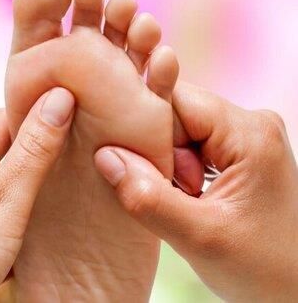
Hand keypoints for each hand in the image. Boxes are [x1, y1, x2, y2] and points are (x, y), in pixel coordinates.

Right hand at [93, 82, 297, 301]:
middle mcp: (251, 123)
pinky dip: (178, 172)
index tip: (138, 169)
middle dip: (157, 152)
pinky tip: (186, 199)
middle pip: (174, 113)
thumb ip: (148, 197)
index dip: (144, 129)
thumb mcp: (199, 237)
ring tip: (184, 203)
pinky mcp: (239, 154)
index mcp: (250, 132)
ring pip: (178, 132)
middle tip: (173, 195)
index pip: (173, 100)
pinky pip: (190, 146)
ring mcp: (246, 138)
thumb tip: (103, 157)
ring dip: (167, 166)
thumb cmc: (264, 268)